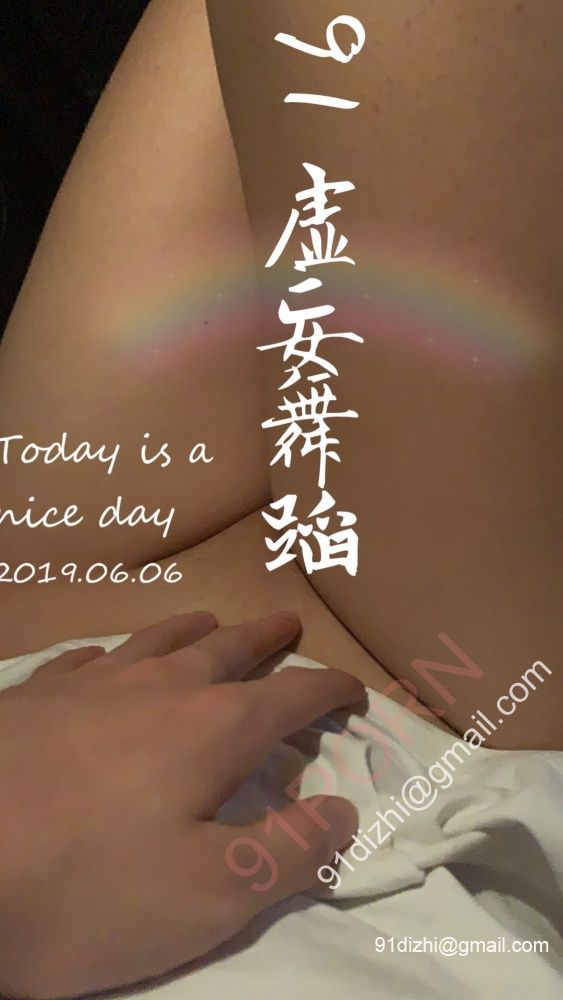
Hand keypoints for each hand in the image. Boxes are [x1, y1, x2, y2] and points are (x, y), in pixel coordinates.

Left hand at [0, 610, 363, 998]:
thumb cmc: (86, 888)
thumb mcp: (209, 895)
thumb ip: (288, 852)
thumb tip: (341, 811)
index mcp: (212, 729)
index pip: (291, 696)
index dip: (329, 690)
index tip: (354, 688)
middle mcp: (156, 688)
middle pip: (227, 649)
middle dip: (266, 638)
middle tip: (289, 624)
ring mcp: (88, 685)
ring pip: (157, 640)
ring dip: (196, 630)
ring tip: (212, 623)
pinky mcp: (32, 698)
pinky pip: (86, 659)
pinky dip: (114, 655)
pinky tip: (105, 660)